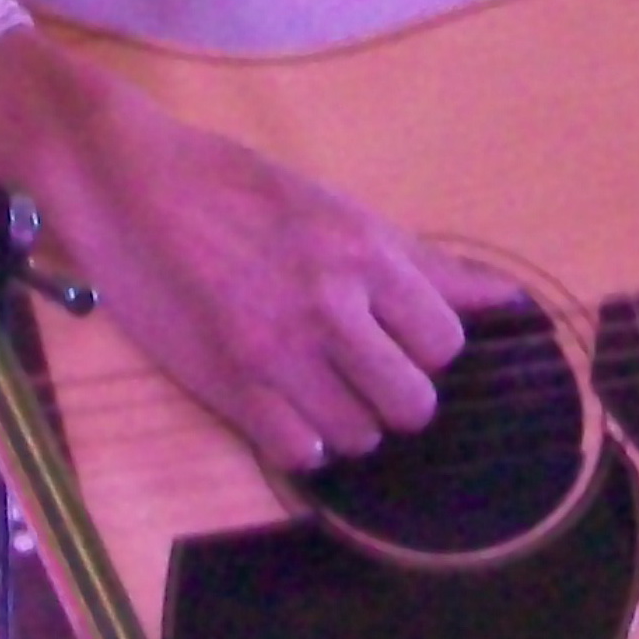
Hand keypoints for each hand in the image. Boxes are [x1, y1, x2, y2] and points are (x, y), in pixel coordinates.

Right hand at [0, 30, 515, 473]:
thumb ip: (419, 261)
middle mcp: (329, 305)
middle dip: (397, 393)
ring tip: (320, 385)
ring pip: (359, 436)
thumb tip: (506, 296)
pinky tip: (285, 407)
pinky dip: (301, 441)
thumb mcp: (337, 208)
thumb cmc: (238, 187)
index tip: (398, 334)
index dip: (428, 346)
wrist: (131, 184)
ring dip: (349, 420)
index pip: (446, 340)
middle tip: (365, 369)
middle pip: (412, 402)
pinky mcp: (227, 387)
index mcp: (363, 252)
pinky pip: (299, 454)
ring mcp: (277, 353)